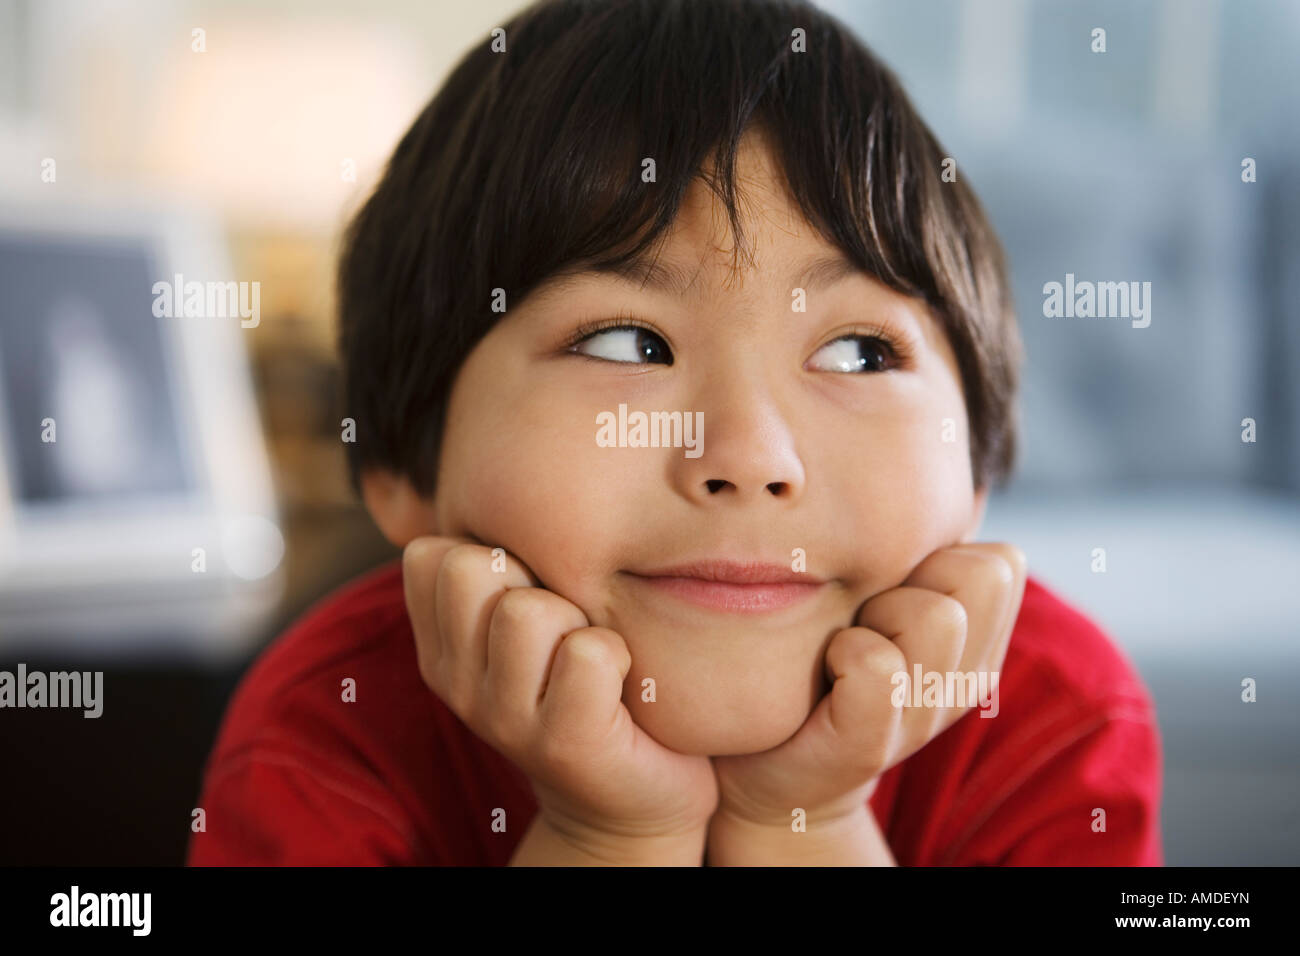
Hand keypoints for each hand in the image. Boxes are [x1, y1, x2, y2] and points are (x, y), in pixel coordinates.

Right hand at [402, 535, 718, 859]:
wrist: (629, 793)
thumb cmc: (587, 680)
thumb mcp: (529, 619)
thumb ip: (501, 562)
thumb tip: (499, 462)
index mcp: (440, 646)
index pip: (432, 552)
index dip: (496, 554)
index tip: (531, 593)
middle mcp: (456, 684)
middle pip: (473, 568)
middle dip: (534, 579)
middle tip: (567, 625)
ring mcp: (504, 719)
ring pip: (529, 609)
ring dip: (578, 619)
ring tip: (591, 656)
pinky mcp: (565, 743)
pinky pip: (589, 653)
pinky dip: (618, 655)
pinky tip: (621, 684)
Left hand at [710, 542, 1026, 830]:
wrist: (769, 763)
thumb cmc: (819, 657)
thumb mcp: (878, 596)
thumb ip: (910, 549)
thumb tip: (924, 462)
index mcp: (977, 643)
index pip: (1002, 560)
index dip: (939, 557)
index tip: (890, 588)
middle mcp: (965, 681)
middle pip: (982, 578)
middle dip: (914, 579)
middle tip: (863, 616)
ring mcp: (925, 718)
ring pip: (936, 617)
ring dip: (874, 615)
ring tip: (842, 642)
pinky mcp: (872, 744)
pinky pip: (878, 667)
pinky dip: (844, 654)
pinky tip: (826, 670)